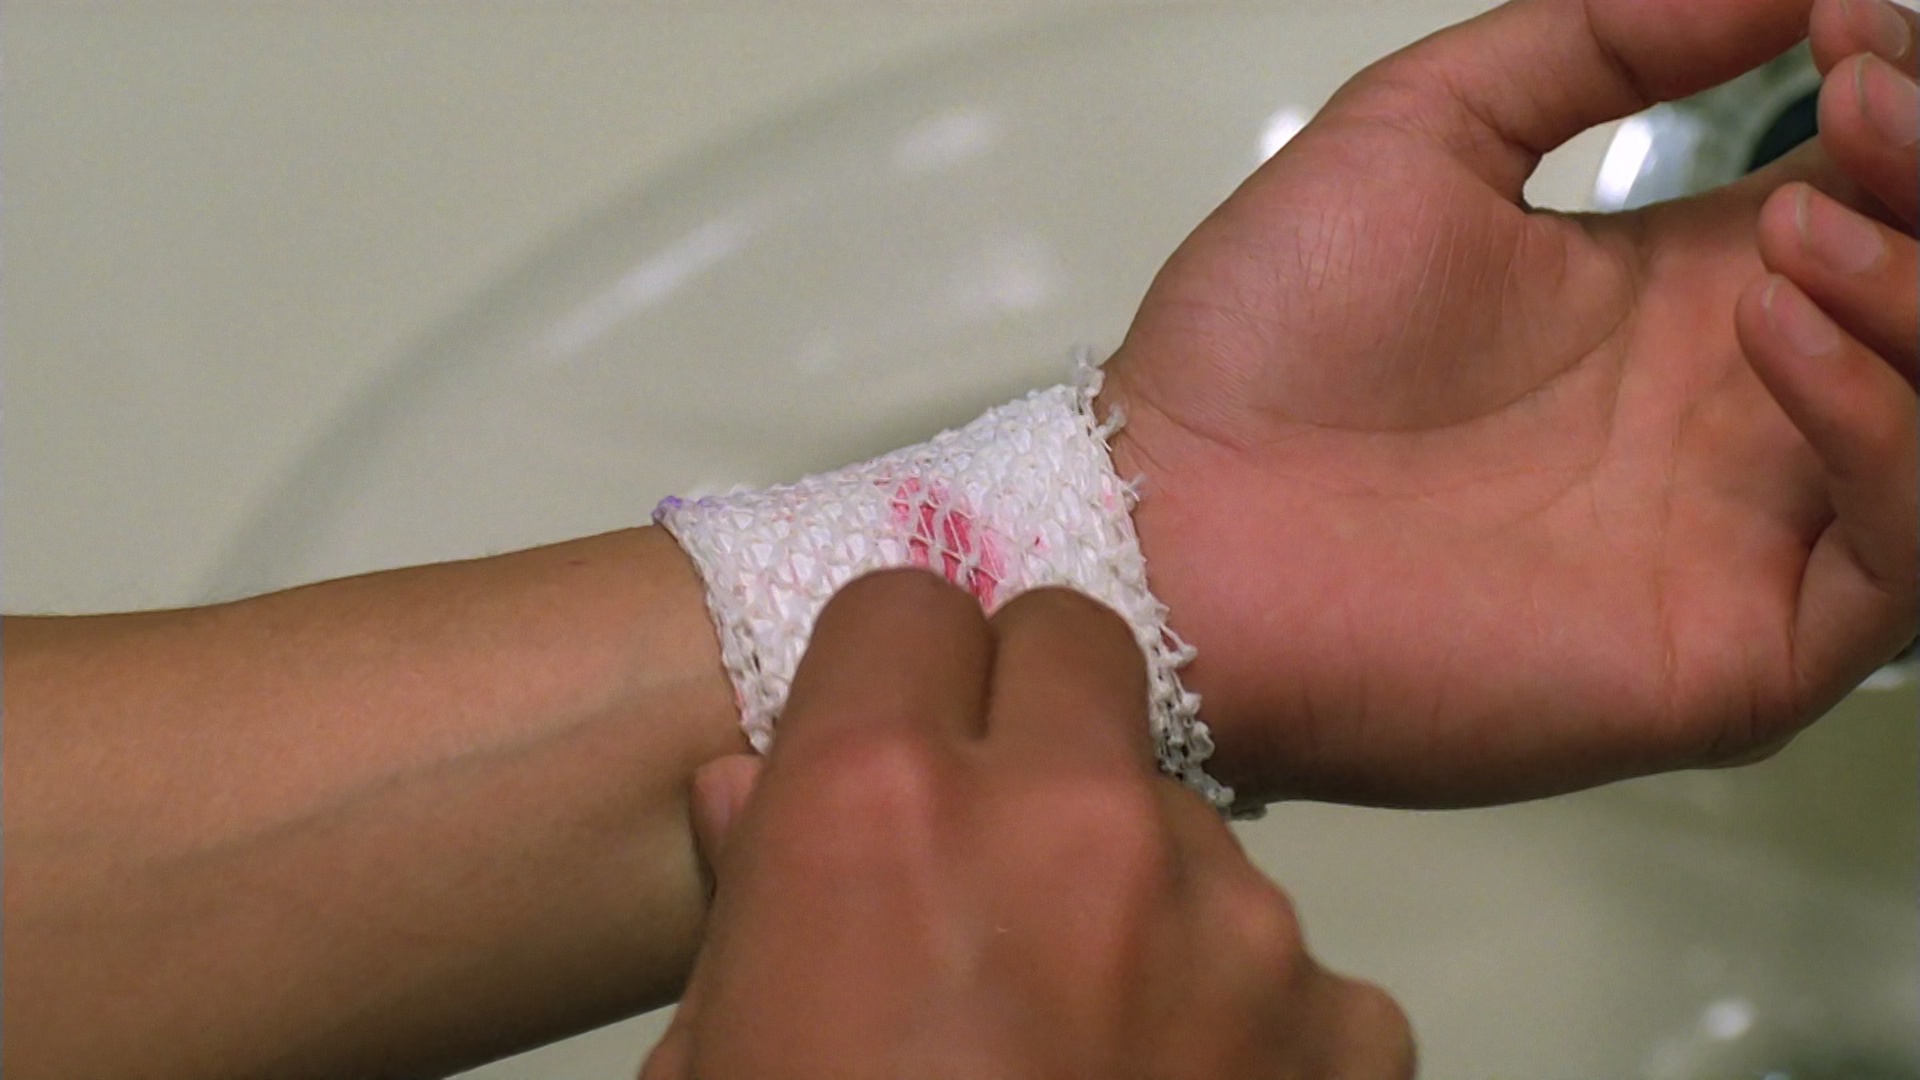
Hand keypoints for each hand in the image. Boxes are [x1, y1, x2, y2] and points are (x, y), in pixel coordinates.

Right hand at [639, 571, 1412, 1079]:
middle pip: (1074, 643)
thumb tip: (750, 790)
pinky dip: (1248, 1018)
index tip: (896, 727)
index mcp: (876, 811)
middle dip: (1032, 716)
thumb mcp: (721, 1058)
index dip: (893, 672)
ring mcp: (1229, 922)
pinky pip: (1295, 964)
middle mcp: (1068, 821)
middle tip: (997, 839)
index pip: (905, 604)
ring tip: (1083, 1033)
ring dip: (1141, 883)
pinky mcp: (1344, 1023)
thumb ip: (751, 895)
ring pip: (1189, 812)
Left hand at [1103, 0, 1918, 804]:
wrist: (1168, 526)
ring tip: (1800, 225)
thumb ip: (1596, 40)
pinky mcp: (1732, 651)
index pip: (1875, 198)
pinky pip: (1902, 556)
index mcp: (1680, 297)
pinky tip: (1777, 331)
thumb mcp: (1423, 132)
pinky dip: (1887, 434)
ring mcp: (1745, 536)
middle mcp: (1736, 415)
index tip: (1848, 33)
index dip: (1895, 113)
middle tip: (1862, 107)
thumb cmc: (1263, 346)